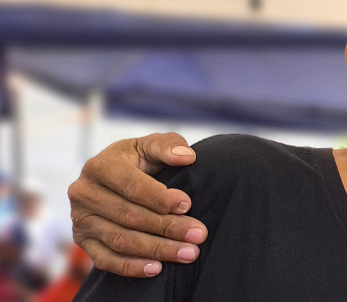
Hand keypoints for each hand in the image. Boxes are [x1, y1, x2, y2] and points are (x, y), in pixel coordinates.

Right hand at [68, 133, 208, 277]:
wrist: (115, 180)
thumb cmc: (139, 160)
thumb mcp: (152, 146)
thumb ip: (169, 145)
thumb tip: (187, 156)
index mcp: (100, 166)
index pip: (131, 186)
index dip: (160, 198)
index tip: (187, 205)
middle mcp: (84, 193)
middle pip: (129, 216)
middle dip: (167, 227)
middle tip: (199, 235)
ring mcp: (81, 219)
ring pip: (120, 240)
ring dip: (157, 249)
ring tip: (188, 253)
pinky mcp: (82, 241)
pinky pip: (105, 259)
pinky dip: (131, 267)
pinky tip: (157, 268)